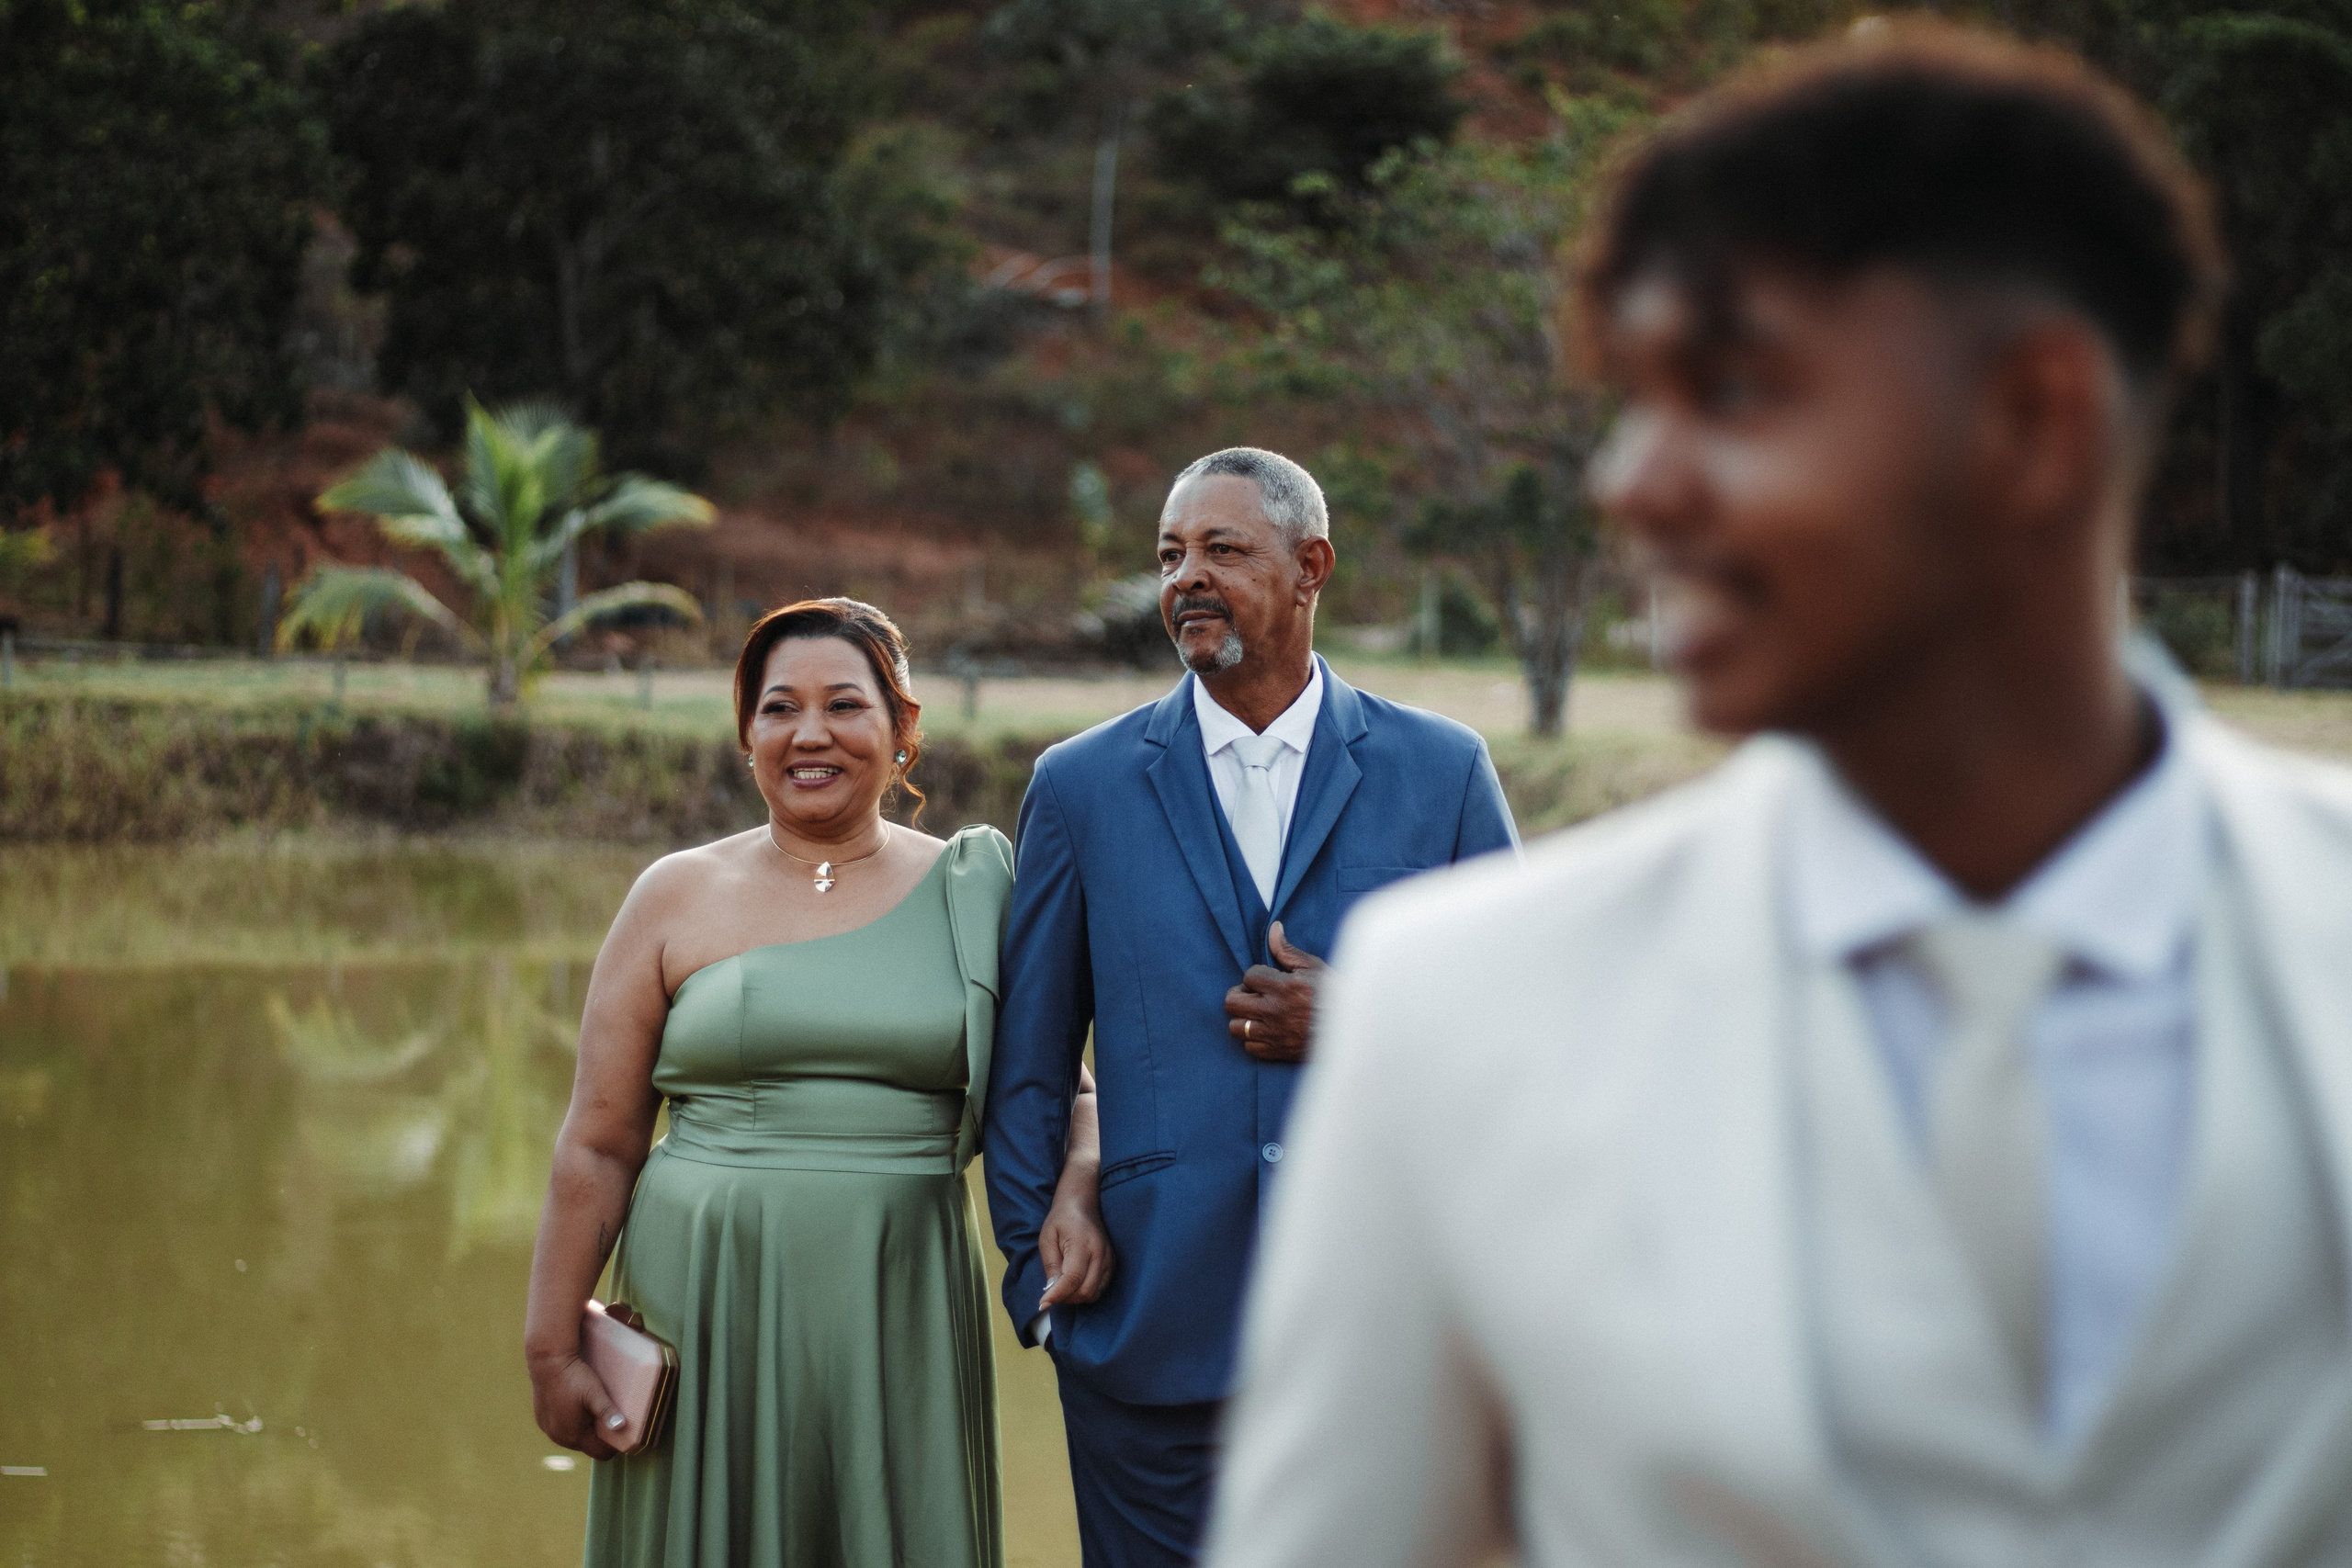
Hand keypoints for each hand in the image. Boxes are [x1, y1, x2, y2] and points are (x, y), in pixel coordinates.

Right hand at [529, 1347, 625, 1458]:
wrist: (547, 1362)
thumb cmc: (574, 1377)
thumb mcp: (594, 1393)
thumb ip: (607, 1411)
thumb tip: (621, 1426)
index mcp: (574, 1435)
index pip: (601, 1453)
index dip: (614, 1445)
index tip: (622, 1429)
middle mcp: (559, 1438)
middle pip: (588, 1445)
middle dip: (600, 1435)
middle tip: (609, 1415)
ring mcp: (549, 1430)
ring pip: (574, 1437)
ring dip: (585, 1429)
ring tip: (593, 1409)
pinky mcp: (543, 1421)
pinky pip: (562, 1429)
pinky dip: (571, 1422)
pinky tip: (576, 1406)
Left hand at [1038, 1159, 1114, 1309]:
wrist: (1083, 1202)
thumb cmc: (1061, 1218)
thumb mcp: (1047, 1238)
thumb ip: (1050, 1265)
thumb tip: (1050, 1292)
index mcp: (1082, 1245)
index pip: (1072, 1279)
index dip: (1057, 1295)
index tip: (1042, 1303)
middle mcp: (1100, 1254)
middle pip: (1085, 1291)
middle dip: (1065, 1298)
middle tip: (1050, 1293)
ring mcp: (1109, 1259)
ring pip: (1094, 1293)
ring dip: (1076, 1297)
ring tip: (1062, 1287)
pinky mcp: (1113, 1263)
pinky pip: (1101, 1287)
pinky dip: (1087, 1291)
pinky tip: (1075, 1283)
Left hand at [1225, 921, 1326, 1063]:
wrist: (1353, 1031)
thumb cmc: (1336, 995)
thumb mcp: (1315, 968)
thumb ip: (1288, 951)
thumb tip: (1273, 929)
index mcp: (1285, 987)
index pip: (1249, 976)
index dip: (1256, 976)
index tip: (1267, 979)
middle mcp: (1275, 1011)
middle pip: (1232, 1002)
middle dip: (1240, 994)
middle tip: (1254, 994)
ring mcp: (1274, 1034)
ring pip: (1236, 1026)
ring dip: (1243, 1017)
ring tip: (1258, 1013)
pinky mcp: (1277, 1052)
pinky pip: (1249, 1047)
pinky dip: (1254, 1039)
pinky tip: (1267, 1030)